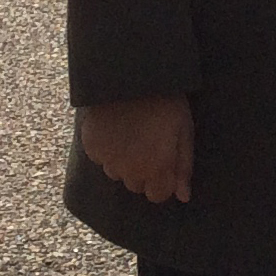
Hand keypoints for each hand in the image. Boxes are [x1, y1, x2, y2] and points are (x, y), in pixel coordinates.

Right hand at [77, 94, 193, 201]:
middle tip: (152, 144)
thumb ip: (183, 167)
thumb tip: (184, 197)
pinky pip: (101, 159)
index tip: (167, 163)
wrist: (132, 78)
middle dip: (146, 172)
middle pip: (137, 185)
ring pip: (118, 174)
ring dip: (126, 162)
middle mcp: (129, 170)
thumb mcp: (185, 130)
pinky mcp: (91, 148)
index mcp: (156, 167)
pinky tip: (117, 129)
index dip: (164, 182)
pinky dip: (109, 150)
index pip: (157, 196)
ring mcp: (107, 160)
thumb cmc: (167, 103)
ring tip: (135, 134)